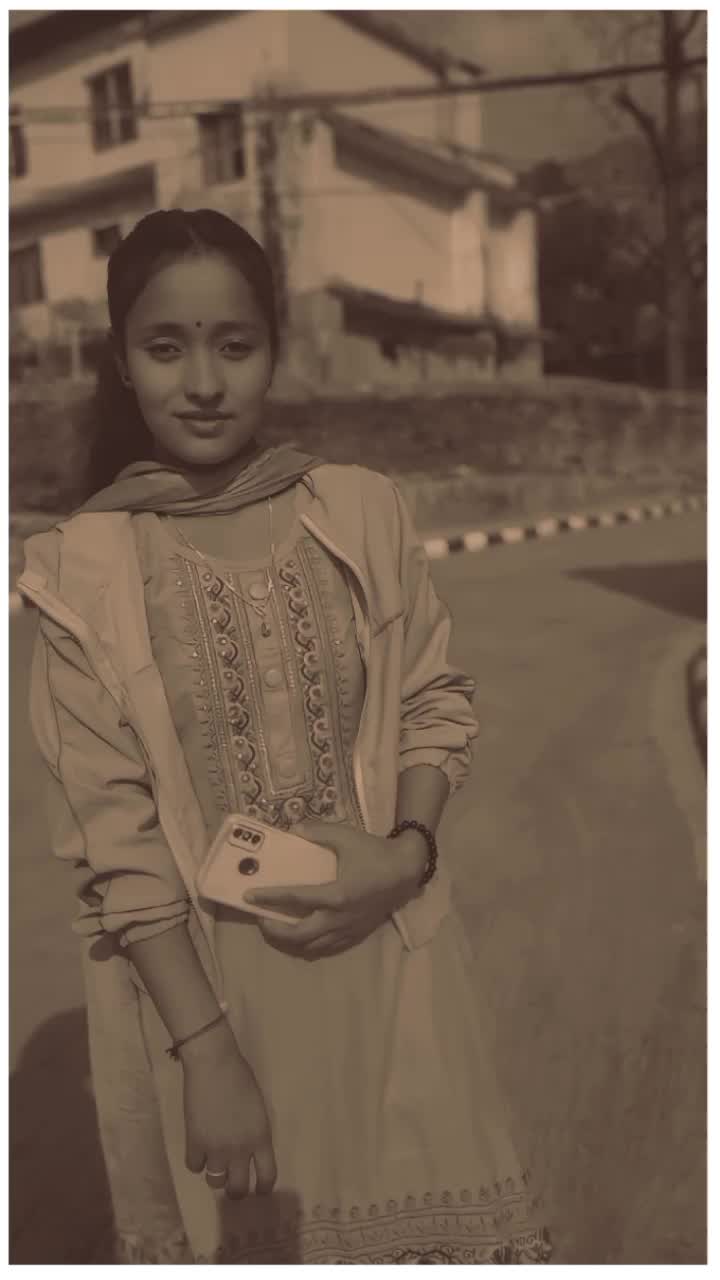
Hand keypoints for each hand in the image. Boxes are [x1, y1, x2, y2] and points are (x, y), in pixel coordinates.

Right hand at [182, 1034, 276, 1199]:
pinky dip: (196, 1161)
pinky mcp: (194, 1142)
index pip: (267, 1176)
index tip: (258, 1189)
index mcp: (261, 1137)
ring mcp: (215, 1148)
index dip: (262, 1188)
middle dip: (236, 1191)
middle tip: (233, 1184)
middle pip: (238, 1188)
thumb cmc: (240, 1076)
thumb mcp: (258, 1108)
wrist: (214, 1063)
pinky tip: (198, 1151)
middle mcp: (240, 1149)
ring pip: (215, 1182)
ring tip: (214, 1165)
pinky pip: (193, 1166)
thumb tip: (249, 1148)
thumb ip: (255, 1131)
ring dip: (215, 1176)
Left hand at [245, 820, 425, 959]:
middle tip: (261, 918)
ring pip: (313, 946)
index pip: (295, 899)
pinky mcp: (357, 934)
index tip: (249, 896)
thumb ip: (318, 833)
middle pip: (299, 935)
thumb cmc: (375, 853)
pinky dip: (311, 945)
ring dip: (291, 941)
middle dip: (275, 930)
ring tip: (277, 928)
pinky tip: (303, 935)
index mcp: (336, 895)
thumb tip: (293, 830)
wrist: (407, 871)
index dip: (269, 898)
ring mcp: (348, 930)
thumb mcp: (346, 837)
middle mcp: (339, 918)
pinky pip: (328, 947)